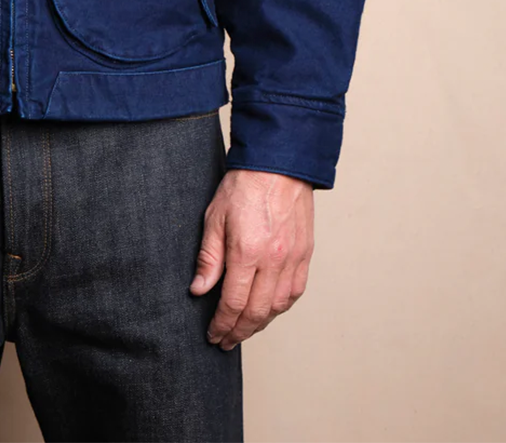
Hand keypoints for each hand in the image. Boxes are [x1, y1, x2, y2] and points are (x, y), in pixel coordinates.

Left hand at [190, 168, 314, 350]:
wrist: (279, 164)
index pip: (233, 303)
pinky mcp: (305, 254)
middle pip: (257, 312)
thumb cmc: (243, 186)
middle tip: (225, 341)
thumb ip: (209, 257)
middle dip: (239, 331)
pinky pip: (295, 292)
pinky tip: (269, 310)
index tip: (213, 335)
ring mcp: (293, 259)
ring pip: (278, 306)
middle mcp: (274, 261)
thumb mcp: (214, 217)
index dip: (222, 324)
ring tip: (244, 329)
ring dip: (261, 324)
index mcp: (248, 252)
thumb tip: (199, 289)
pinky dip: (281, 307)